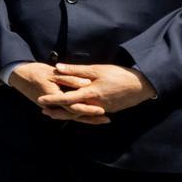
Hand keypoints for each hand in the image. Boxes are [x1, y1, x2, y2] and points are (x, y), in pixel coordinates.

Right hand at [6, 62, 107, 124]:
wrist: (19, 76)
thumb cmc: (35, 72)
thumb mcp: (53, 73)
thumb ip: (70, 78)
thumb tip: (86, 83)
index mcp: (55, 97)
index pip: (74, 107)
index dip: (88, 109)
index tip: (102, 110)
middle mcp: (54, 106)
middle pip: (75, 114)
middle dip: (91, 118)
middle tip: (107, 119)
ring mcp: (52, 107)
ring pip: (71, 115)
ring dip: (86, 118)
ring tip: (101, 119)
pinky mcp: (52, 105)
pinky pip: (66, 112)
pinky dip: (77, 114)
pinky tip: (87, 115)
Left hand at [38, 63, 155, 119]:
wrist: (141, 86)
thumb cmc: (119, 75)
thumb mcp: (97, 69)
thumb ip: (76, 70)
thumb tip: (57, 68)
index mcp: (90, 94)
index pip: (66, 98)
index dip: (52, 99)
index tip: (40, 100)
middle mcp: (94, 105)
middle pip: (71, 111)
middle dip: (57, 111)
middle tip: (43, 110)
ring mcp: (101, 110)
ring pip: (80, 114)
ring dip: (67, 114)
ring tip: (55, 113)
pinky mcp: (107, 110)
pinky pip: (89, 114)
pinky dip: (80, 113)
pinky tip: (75, 111)